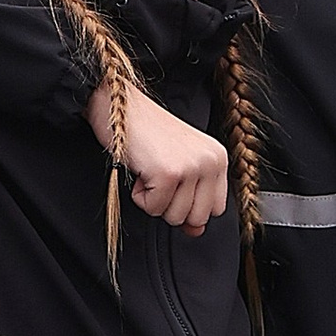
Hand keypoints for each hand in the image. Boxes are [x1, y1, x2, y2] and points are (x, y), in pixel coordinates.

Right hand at [87, 78, 230, 233]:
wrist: (118, 104)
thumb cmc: (144, 132)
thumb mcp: (177, 164)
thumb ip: (192, 198)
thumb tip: (195, 232)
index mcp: (218, 157)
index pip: (216, 209)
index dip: (190, 206)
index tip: (173, 187)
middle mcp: (210, 161)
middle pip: (197, 218)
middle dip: (170, 205)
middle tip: (158, 177)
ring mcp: (191, 167)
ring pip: (174, 217)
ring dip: (153, 199)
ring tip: (149, 170)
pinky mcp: (168, 173)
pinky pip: (153, 208)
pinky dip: (139, 195)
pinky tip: (140, 169)